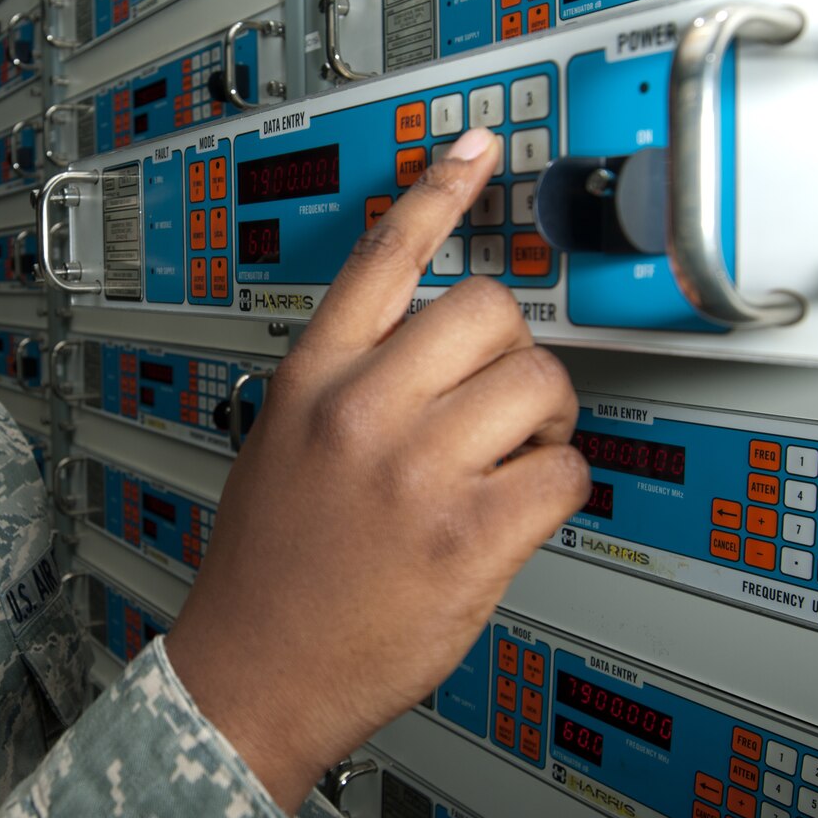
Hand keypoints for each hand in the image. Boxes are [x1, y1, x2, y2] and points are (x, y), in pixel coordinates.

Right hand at [164, 127, 589, 812]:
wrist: (253, 671)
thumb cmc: (270, 570)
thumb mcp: (282, 445)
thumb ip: (350, 385)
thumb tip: (441, 353)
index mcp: (312, 380)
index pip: (383, 255)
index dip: (439, 190)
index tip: (480, 146)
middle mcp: (362, 411)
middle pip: (490, 311)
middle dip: (516, 353)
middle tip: (502, 402)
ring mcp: (416, 472)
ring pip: (541, 385)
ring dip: (544, 424)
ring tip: (506, 464)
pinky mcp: (468, 537)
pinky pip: (564, 473)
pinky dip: (558, 490)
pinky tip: (516, 514)